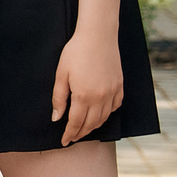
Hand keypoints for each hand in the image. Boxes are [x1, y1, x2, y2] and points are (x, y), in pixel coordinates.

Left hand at [51, 29, 124, 145]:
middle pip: (91, 124)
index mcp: (84, 96)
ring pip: (104, 118)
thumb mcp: (61, 74)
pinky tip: (101, 114)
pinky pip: (115, 106)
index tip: (64, 142)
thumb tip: (56, 118)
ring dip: (94, 126)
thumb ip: (59, 98)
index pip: (76, 123)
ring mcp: (113, 92)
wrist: (98, 35)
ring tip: (84, 129)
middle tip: (73, 138)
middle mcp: (101, 98)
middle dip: (81, 133)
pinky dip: (107, 114)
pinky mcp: (120, 85)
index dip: (70, 134)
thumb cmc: (76, 52)